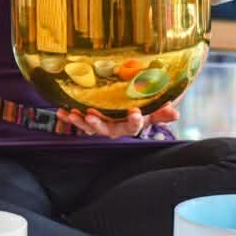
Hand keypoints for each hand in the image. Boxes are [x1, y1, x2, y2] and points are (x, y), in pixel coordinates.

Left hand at [56, 101, 180, 137]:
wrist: (133, 106)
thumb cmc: (145, 106)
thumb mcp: (154, 108)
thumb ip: (162, 112)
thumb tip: (175, 114)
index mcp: (132, 123)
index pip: (135, 125)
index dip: (134, 121)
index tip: (135, 112)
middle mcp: (116, 127)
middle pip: (108, 130)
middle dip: (98, 124)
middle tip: (91, 117)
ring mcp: (103, 124)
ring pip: (91, 127)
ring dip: (80, 122)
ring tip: (71, 115)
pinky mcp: (91, 119)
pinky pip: (80, 120)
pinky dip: (70, 117)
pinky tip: (60, 111)